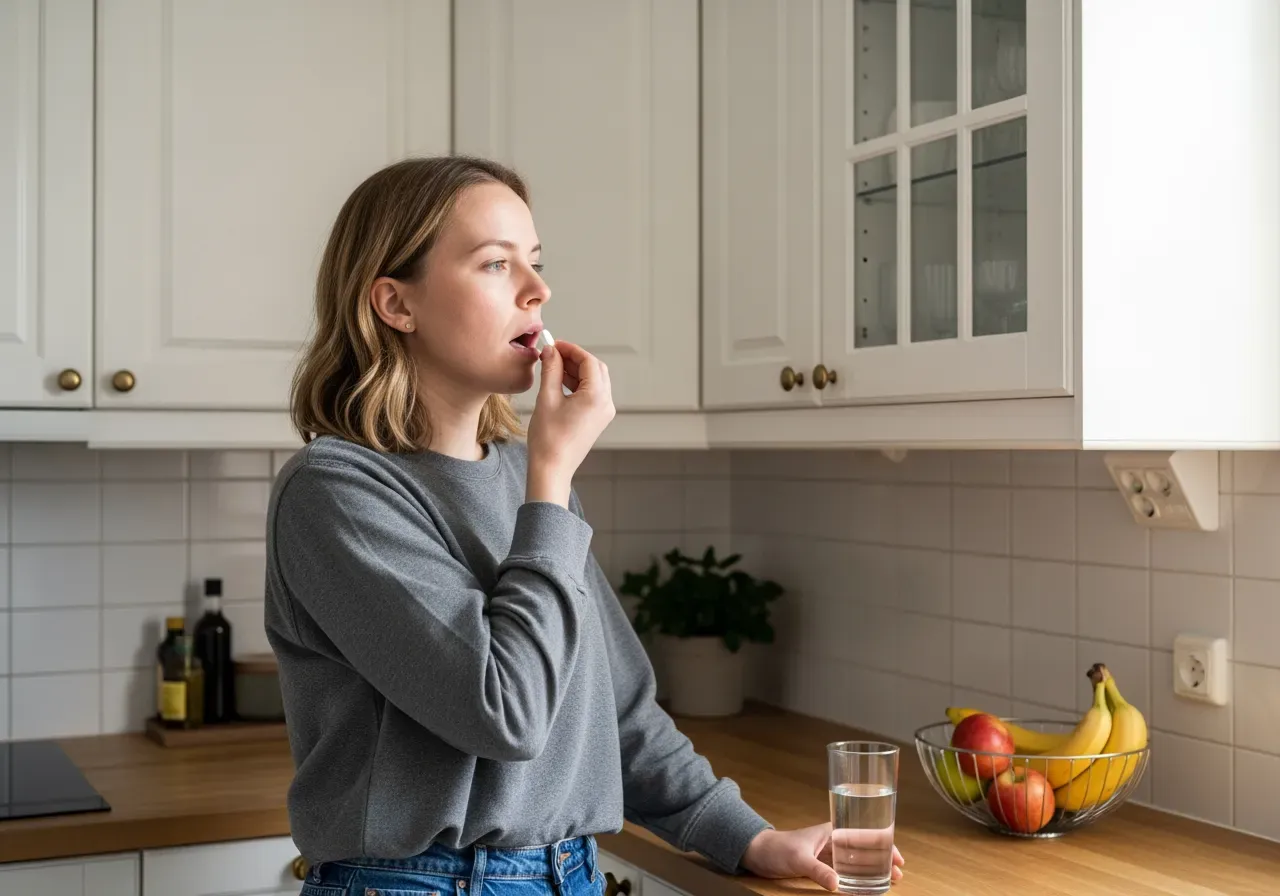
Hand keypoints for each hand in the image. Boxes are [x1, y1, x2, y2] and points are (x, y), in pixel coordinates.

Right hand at [525, 339, 614, 505]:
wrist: (552, 468)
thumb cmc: (548, 438)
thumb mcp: (547, 398)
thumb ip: (551, 370)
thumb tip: (551, 351)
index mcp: (596, 396)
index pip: (588, 361)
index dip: (571, 349)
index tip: (554, 344)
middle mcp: (606, 403)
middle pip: (595, 369)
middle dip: (575, 359)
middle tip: (553, 354)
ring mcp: (604, 412)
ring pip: (595, 380)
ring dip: (576, 371)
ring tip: (553, 367)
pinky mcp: (598, 419)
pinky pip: (593, 393)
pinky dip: (579, 384)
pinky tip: (560, 383)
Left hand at [740, 824, 904, 890]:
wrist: (757, 853)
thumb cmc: (777, 848)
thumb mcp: (799, 859)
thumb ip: (818, 871)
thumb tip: (838, 884)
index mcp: (831, 831)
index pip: (864, 834)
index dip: (883, 844)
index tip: (897, 858)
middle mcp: (833, 840)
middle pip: (864, 848)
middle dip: (882, 859)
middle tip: (898, 875)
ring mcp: (827, 854)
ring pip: (856, 861)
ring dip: (872, 870)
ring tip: (888, 881)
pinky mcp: (821, 865)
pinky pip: (844, 871)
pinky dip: (856, 878)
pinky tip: (864, 887)